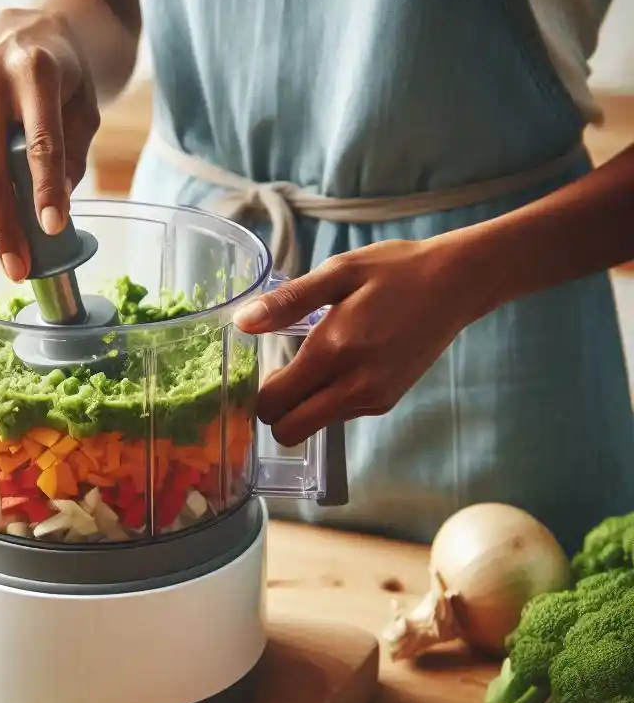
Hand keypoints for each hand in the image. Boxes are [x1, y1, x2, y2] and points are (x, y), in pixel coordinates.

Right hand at [0, 9, 100, 280]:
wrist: (18, 34)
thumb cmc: (59, 81)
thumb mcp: (84, 110)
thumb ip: (73, 158)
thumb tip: (52, 212)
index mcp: (34, 70)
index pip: (39, 142)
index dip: (46, 190)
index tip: (53, 227)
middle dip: (5, 229)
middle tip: (20, 269)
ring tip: (13, 228)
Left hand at [232, 237, 480, 446]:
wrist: (458, 283)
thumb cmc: (395, 271)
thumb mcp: (338, 272)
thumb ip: (288, 302)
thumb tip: (242, 322)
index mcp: (334, 352)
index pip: (274, 405)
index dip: (259, 392)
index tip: (265, 366)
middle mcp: (354, 386)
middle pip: (289, 431)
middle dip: (276, 411)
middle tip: (282, 374)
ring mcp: (372, 399)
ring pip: (313, 426)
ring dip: (302, 405)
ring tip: (315, 362)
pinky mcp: (385, 402)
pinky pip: (338, 415)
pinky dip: (328, 399)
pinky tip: (342, 365)